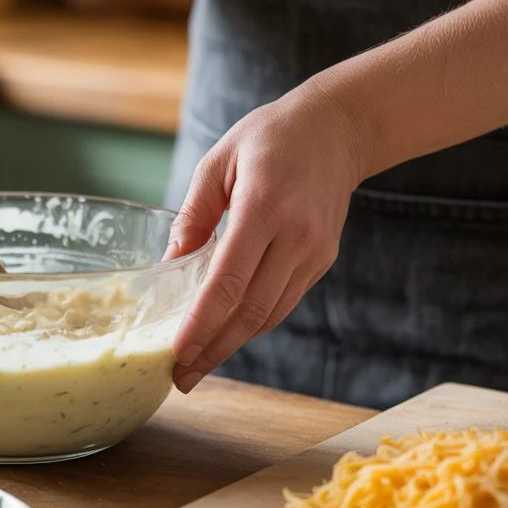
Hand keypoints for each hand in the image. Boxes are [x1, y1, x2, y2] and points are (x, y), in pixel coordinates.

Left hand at [166, 83, 369, 392]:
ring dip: (232, 345)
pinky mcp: (322, 260)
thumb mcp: (218, 163)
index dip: (201, 324)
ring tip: (197, 366)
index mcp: (264, 207)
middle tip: (180, 379)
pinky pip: (283, 302)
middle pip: (250, 310)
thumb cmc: (269, 138)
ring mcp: (315, 252)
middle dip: (213, 349)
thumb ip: (193, 216)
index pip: (228, 282)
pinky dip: (253, 323)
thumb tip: (169, 266)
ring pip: (269, 315)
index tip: (177, 354)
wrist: (338, 128)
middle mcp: (296, 236)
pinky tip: (226, 335)